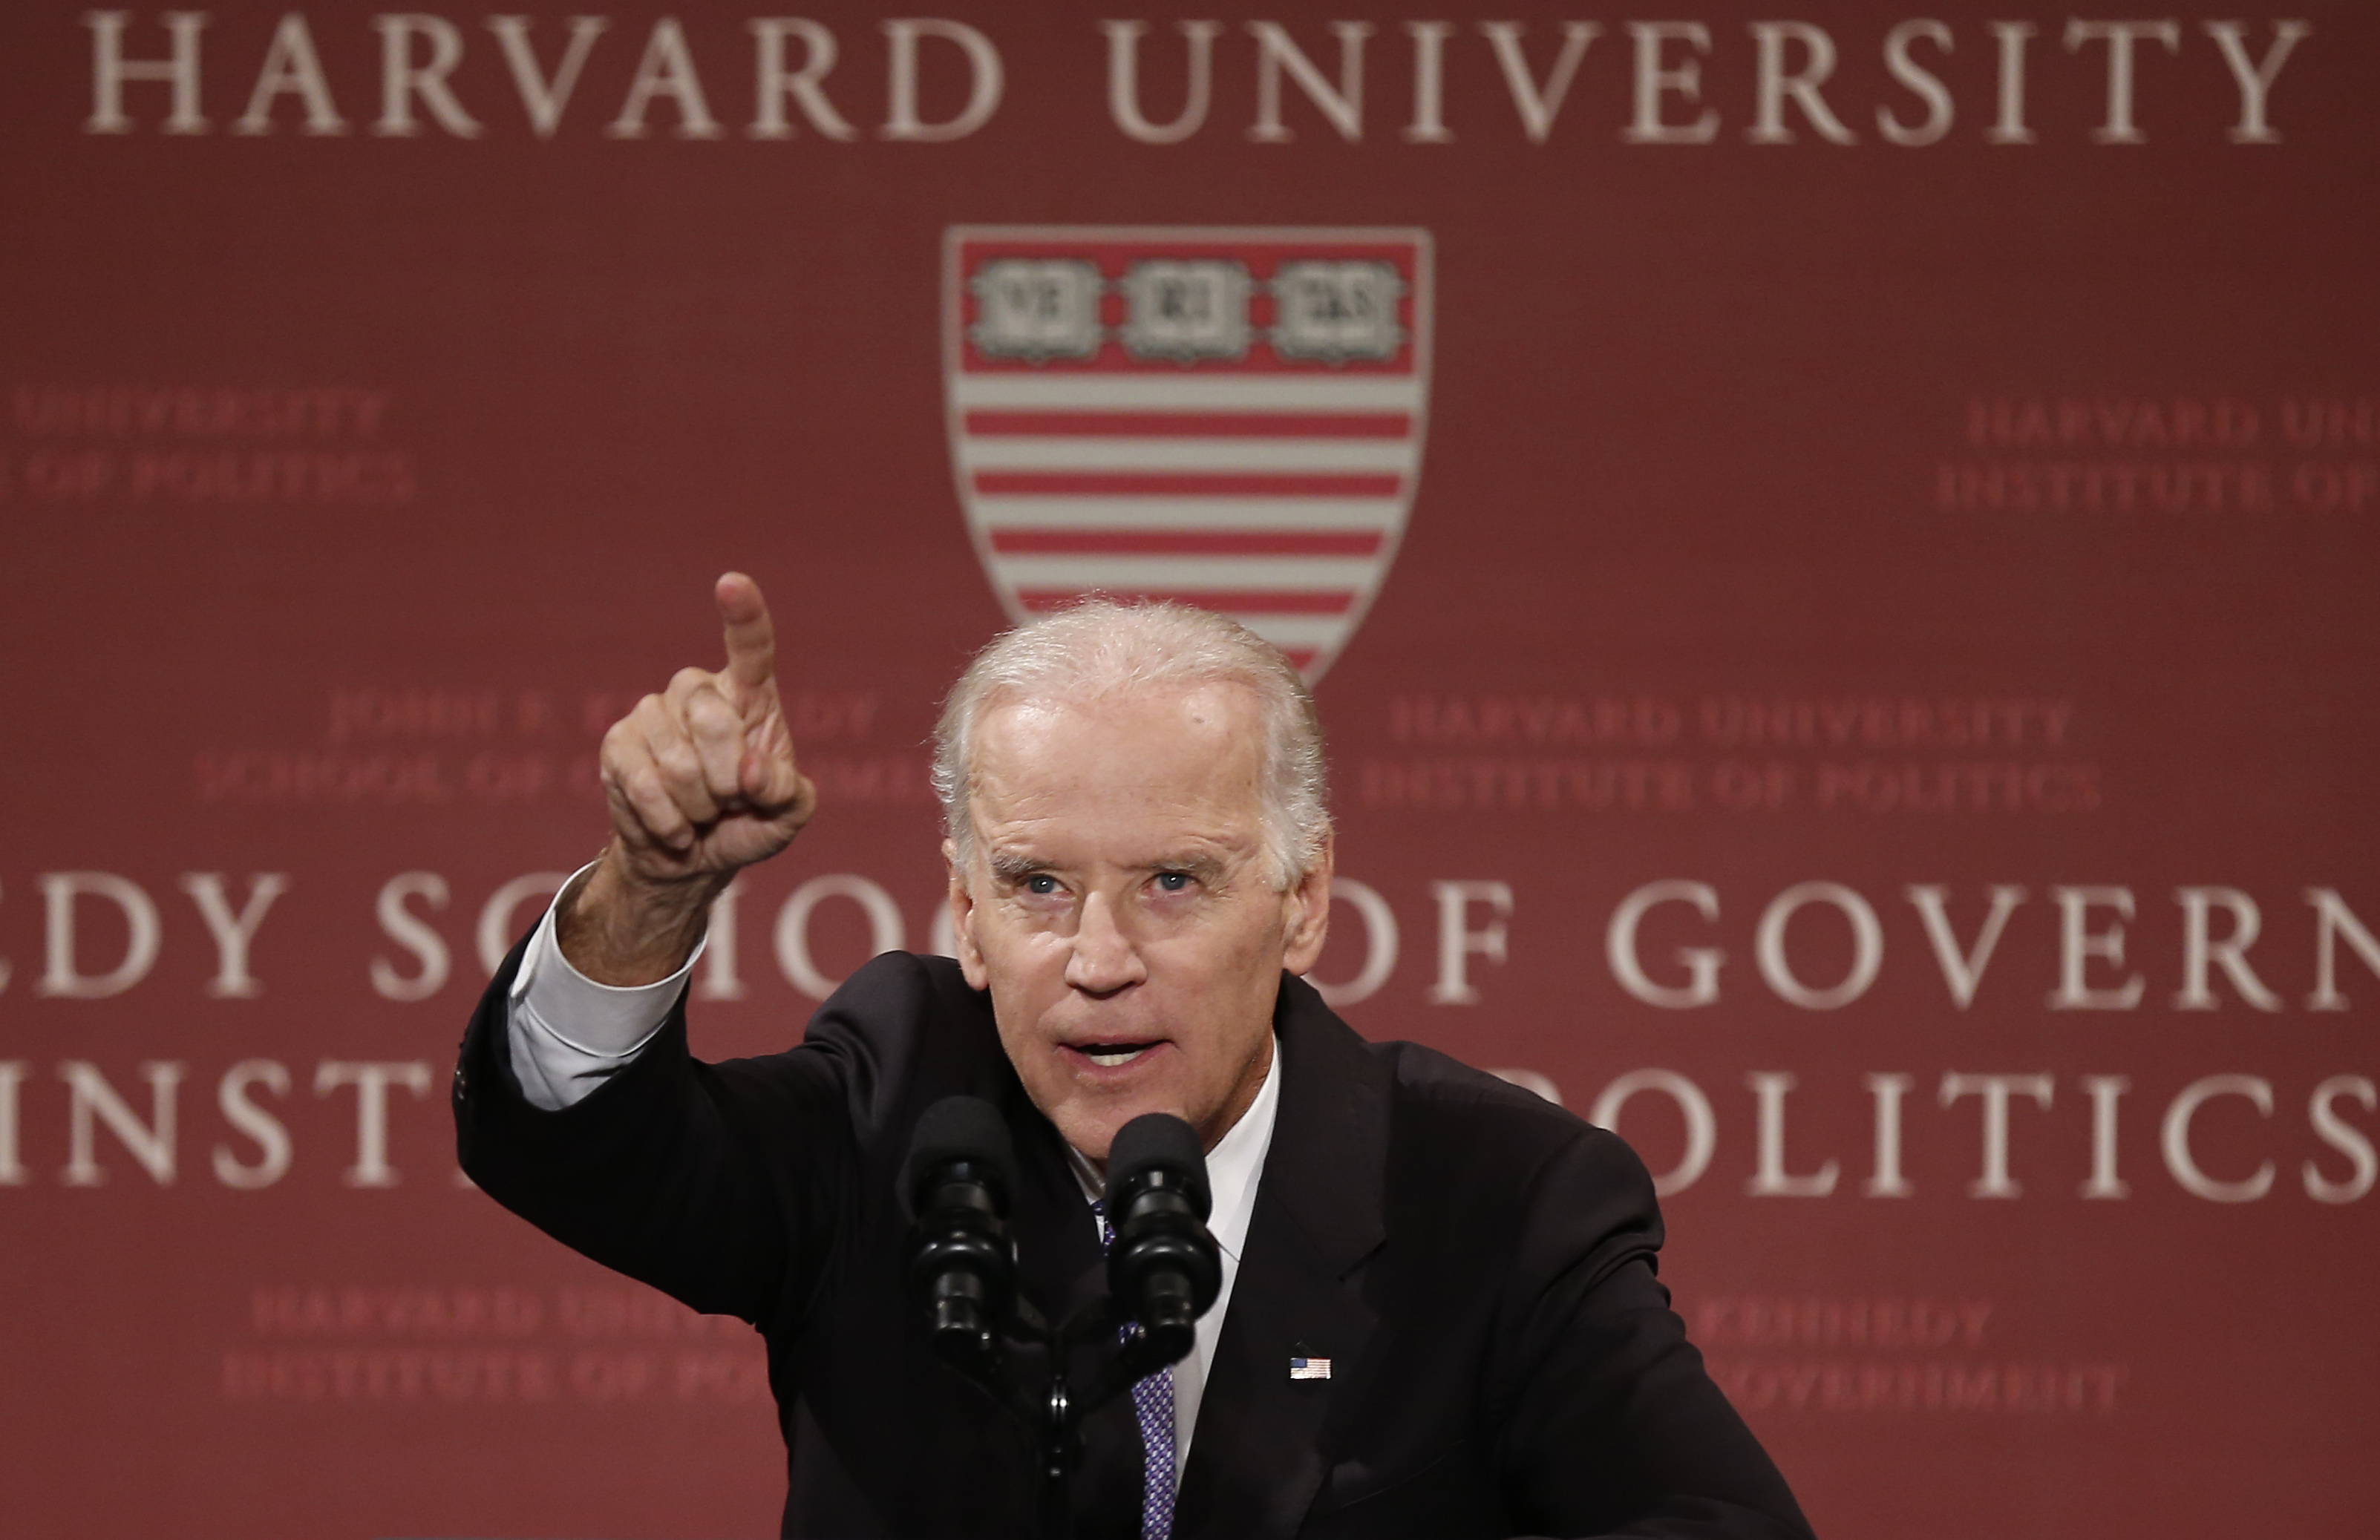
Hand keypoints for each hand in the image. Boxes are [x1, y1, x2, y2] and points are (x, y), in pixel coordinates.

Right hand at [563, 573, 817, 982]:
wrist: (693, 856)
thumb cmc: (749, 822)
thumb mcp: (787, 816)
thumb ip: (786, 793)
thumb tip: (750, 771)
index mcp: (749, 696)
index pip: (750, 647)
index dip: (743, 614)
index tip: (731, 583)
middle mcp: (698, 692)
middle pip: (713, 719)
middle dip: (728, 779)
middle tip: (729, 801)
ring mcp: (653, 713)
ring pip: (678, 762)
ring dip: (697, 807)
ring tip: (701, 813)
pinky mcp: (618, 744)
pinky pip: (643, 784)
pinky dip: (667, 821)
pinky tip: (676, 829)